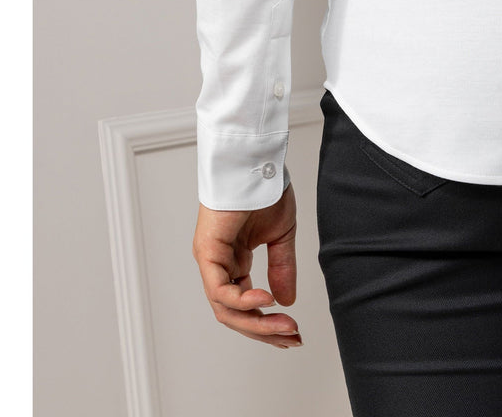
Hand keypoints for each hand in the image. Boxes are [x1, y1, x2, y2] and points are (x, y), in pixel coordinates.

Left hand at [192, 182, 302, 348]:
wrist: (254, 163)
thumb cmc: (264, 190)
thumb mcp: (280, 236)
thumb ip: (282, 268)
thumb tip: (285, 301)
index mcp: (234, 261)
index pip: (247, 304)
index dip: (269, 323)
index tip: (294, 332)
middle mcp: (220, 265)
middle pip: (236, 314)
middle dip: (265, 331)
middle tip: (292, 338)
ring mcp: (211, 260)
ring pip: (226, 309)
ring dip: (257, 322)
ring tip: (284, 325)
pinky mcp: (206, 251)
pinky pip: (219, 290)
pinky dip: (242, 301)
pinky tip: (265, 300)